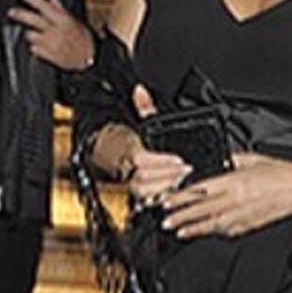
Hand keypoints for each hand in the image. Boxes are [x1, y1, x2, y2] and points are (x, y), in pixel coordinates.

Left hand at [8, 0, 93, 69]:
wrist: (90, 59)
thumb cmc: (84, 39)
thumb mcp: (76, 21)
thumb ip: (61, 10)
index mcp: (64, 21)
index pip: (44, 6)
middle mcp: (55, 32)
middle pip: (34, 20)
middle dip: (20, 14)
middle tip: (12, 11)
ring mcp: (50, 44)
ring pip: (31, 35)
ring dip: (30, 33)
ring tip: (35, 33)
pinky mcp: (47, 56)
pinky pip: (33, 48)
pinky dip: (35, 46)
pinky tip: (41, 45)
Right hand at [122, 85, 190, 203]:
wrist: (104, 154)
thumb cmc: (123, 139)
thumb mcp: (138, 122)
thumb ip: (144, 108)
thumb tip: (141, 90)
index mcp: (128, 151)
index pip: (141, 160)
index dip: (162, 162)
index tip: (180, 161)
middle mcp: (125, 170)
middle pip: (143, 179)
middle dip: (168, 176)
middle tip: (188, 171)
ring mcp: (128, 185)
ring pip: (144, 193)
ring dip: (166, 189)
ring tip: (185, 182)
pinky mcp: (134, 196)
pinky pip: (146, 202)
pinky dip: (161, 200)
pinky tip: (176, 194)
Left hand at [160, 153, 291, 238]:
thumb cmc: (279, 173)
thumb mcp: (251, 159)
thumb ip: (231, 161)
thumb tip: (218, 161)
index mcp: (234, 180)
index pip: (201, 190)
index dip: (182, 197)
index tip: (168, 200)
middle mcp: (235, 199)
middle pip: (201, 209)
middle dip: (181, 215)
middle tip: (165, 220)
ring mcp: (242, 215)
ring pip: (211, 223)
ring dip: (193, 227)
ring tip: (178, 230)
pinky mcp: (249, 224)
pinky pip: (227, 230)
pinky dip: (212, 231)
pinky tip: (202, 232)